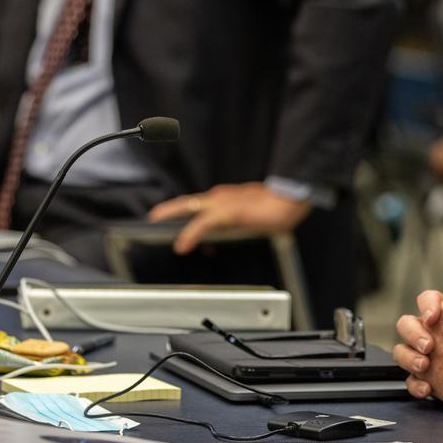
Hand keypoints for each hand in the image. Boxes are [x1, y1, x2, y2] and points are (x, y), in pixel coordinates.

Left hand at [147, 181, 312, 254]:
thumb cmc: (276, 205)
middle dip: (169, 210)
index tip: (176, 218)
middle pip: (188, 202)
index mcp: (227, 197)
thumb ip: (238, 223)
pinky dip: (189, 235)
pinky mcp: (226, 213)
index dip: (187, 210)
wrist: (288, 198)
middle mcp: (221, 197)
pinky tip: (182, 245)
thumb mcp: (253, 216)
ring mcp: (222, 203)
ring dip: (172, 218)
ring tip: (158, 226)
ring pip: (189, 208)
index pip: (201, 203)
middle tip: (154, 216)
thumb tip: (232, 234)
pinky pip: (201, 225)